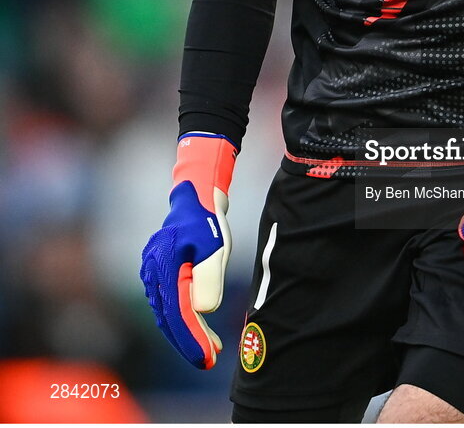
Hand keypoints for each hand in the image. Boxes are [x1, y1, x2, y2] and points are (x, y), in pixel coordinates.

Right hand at [140, 133, 236, 368]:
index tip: (207, 359)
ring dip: (186, 333)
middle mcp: (152, 273)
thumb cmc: (206, 222)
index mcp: (165, 267)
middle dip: (188, 343)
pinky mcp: (156, 273)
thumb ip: (208, 279)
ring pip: (167, 312)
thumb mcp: (215, 247)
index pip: (178, 313)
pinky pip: (167, 302)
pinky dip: (181, 319)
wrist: (194, 199)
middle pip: (169, 317)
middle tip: (209, 361)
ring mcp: (151, 273)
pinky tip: (199, 327)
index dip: (191, 340)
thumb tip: (202, 311)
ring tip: (210, 349)